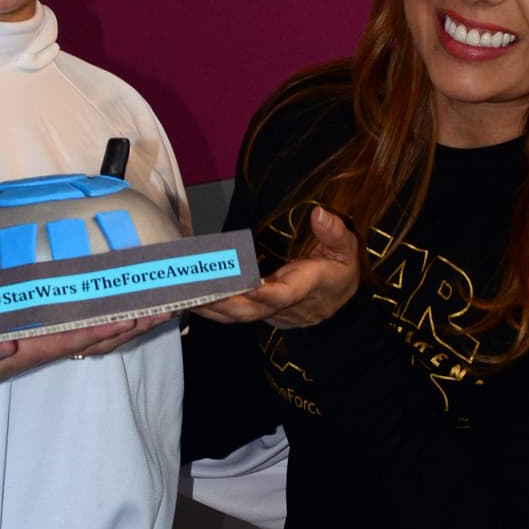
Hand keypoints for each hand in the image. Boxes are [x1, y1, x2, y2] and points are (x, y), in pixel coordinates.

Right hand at [0, 315, 169, 441]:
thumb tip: (6, 343)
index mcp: (28, 348)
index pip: (73, 337)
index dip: (103, 329)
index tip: (131, 318)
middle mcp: (43, 345)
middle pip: (95, 336)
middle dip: (129, 324)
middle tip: (166, 310)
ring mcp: (44, 343)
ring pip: (94, 333)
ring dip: (126, 323)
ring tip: (159, 310)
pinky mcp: (40, 339)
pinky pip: (80, 329)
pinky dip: (106, 321)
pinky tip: (126, 312)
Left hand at [194, 205, 358, 329]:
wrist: (338, 303)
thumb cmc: (341, 272)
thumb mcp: (347, 250)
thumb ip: (335, 234)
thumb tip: (319, 213)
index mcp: (306, 288)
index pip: (284, 295)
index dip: (267, 295)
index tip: (249, 288)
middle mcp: (283, 306)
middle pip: (250, 311)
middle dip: (222, 302)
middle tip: (195, 291)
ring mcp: (268, 314)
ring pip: (236, 315)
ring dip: (208, 306)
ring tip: (181, 293)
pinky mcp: (258, 314)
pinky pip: (231, 314)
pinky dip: (209, 307)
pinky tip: (187, 297)